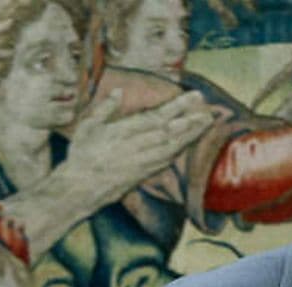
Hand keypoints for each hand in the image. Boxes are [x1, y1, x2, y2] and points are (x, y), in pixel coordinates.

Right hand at [60, 89, 217, 204]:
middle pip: (171, 131)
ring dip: (191, 134)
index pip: (158, 115)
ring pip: (173, 145)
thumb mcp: (87, 126)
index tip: (195, 96)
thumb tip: (119, 92)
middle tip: (209, 111)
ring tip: (206, 124)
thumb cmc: (82, 155)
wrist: (81, 188)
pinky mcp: (145, 173)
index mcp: (125, 131)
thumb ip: (105, 108)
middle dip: (192, 120)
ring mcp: (144, 161)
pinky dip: (180, 149)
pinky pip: (167, 159)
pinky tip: (188, 143)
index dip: (179, 106)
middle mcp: (139, 146)